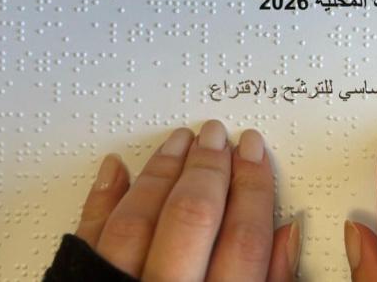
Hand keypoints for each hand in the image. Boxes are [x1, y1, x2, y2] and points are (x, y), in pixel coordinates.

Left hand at [75, 121, 300, 281]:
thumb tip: (287, 235)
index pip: (243, 237)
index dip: (253, 187)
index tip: (254, 153)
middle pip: (193, 216)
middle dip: (210, 167)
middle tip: (218, 136)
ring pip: (140, 219)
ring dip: (162, 171)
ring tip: (180, 141)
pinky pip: (88, 239)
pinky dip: (101, 199)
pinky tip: (116, 169)